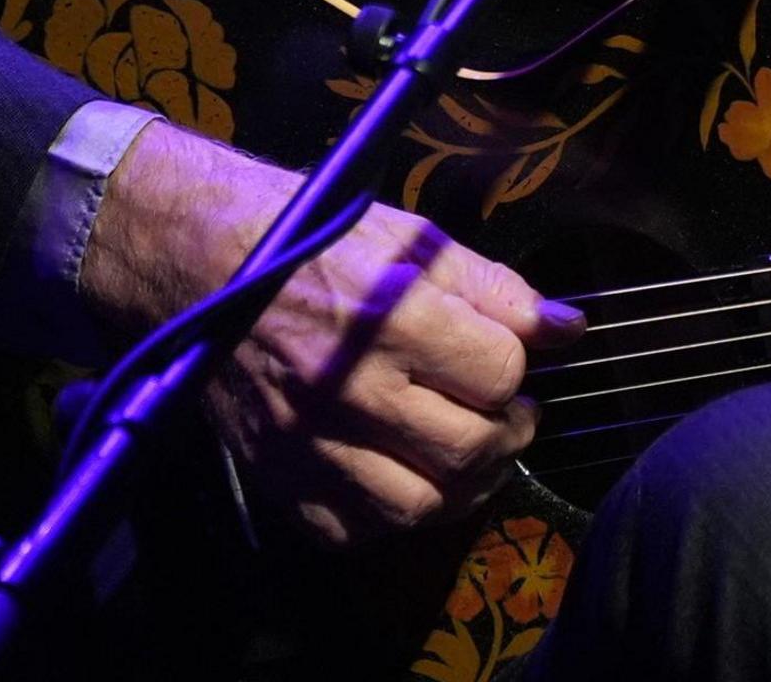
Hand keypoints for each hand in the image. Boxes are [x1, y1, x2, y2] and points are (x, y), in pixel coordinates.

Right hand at [77, 121, 583, 546]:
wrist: (203, 267)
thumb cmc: (319, 243)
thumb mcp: (414, 241)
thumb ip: (496, 290)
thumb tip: (567, 329)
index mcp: (387, 317)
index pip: (500, 371)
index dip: (518, 365)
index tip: (509, 358)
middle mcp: (347, 389)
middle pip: (469, 447)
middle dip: (508, 431)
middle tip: (504, 410)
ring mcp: (307, 443)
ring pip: (419, 506)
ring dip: (461, 483)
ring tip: (465, 447)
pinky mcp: (277, 477)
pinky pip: (354, 529)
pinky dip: (393, 514)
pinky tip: (404, 471)